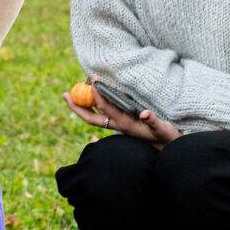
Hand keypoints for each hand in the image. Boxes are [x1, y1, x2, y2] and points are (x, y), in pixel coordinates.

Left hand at [65, 81, 179, 148]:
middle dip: (76, 106)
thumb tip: (146, 114)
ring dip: (81, 106)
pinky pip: (100, 115)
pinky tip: (89, 99)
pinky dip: (91, 107)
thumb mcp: (162, 128)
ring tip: (71, 94)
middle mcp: (117, 126)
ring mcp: (117, 125)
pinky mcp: (119, 124)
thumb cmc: (164, 137)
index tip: (93, 81)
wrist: (164, 148)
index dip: (98, 95)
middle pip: (90, 117)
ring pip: (93, 116)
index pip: (106, 109)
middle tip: (65, 94)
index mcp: (125, 124)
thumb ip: (154, 121)